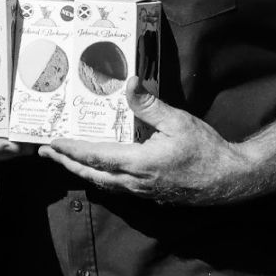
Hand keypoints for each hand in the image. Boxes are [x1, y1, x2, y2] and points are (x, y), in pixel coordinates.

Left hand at [38, 78, 254, 205]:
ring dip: (80, 170)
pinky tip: (95, 169)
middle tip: (46, 152)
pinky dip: (98, 176)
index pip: (96, 157)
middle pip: (92, 174)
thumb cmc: (206, 151)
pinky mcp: (148, 193)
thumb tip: (128, 82)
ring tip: (64, 158)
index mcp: (139, 164)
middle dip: (66, 162)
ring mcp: (141, 191)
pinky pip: (116, 187)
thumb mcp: (178, 121)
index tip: (52, 142)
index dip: (71, 149)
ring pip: (102, 182)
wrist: (229, 180)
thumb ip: (149, 104)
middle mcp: (135, 182)